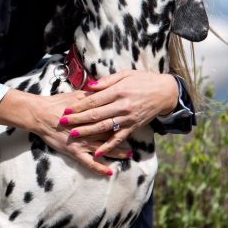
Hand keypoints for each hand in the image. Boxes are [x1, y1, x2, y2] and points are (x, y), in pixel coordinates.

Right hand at [0, 89, 130, 175]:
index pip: (110, 117)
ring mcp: (82, 142)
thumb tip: (103, 89)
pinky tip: (109, 172)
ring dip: (117, 152)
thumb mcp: (76, 95)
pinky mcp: (74, 152)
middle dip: (123, 136)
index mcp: (90, 114)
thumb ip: (91, 95)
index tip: (133, 118)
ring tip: (129, 154)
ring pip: (103, 148)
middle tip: (136, 137)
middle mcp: (89, 129)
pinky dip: (99, 167)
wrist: (40, 115)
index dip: (122, 119)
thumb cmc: (56, 104)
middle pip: (110, 133)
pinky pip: (89, 162)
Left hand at [59, 71, 177, 156]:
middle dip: (77, 119)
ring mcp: (128, 118)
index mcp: (118, 92)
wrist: (165, 92)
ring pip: (104, 127)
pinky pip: (118, 138)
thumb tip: (90, 86)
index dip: (79, 105)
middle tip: (63, 122)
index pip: (94, 100)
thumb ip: (107, 81)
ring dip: (87, 132)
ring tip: (73, 134)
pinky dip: (108, 147)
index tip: (67, 108)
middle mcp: (122, 106)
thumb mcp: (126, 74)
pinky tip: (97, 153)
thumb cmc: (143, 80)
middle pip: (96, 114)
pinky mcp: (133, 127)